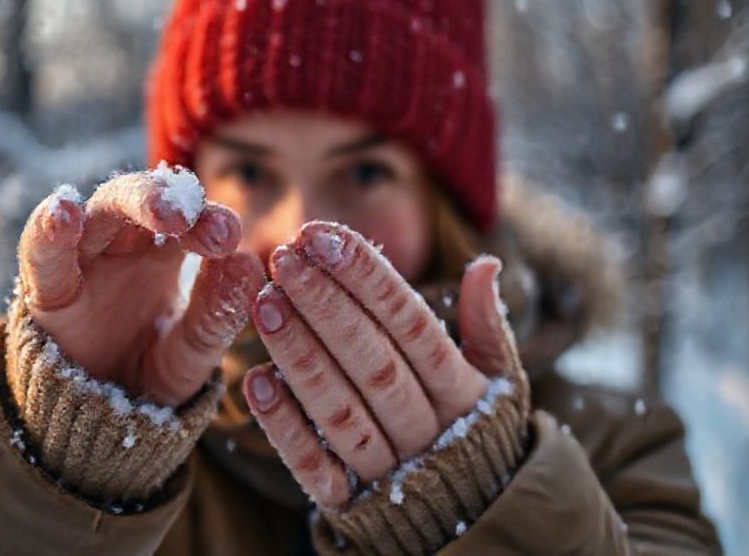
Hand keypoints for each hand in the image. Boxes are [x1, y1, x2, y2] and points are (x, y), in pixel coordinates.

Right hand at [17, 166, 264, 405]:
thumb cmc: (150, 374)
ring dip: (131, 203)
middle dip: (172, 201)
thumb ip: (217, 315)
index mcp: (162, 255)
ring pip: (101, 213)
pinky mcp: (47, 290)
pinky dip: (48, 230)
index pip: (188, 220)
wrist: (100, 424)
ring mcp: (83, 262)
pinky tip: (64, 211)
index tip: (230, 235)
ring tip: (164, 211)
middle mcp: (122, 247)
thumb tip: (249, 264)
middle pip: (142, 200)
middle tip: (201, 219)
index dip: (209, 220)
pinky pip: (41, 252)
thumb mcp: (193, 352)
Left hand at [242, 222, 518, 507]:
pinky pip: (316, 468)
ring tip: (263, 303)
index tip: (322, 236)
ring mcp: (388, 468)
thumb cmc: (472, 425)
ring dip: (299, 356)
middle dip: (325, 307)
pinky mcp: (351, 501)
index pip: (413, 325)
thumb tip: (485, 262)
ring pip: (340, 410)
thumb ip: (485, 323)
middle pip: (373, 362)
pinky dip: (285, 427)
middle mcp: (425, 429)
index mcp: (460, 391)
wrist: (471, 512)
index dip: (368, 278)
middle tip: (284, 259)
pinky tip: (254, 382)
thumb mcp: (493, 376)